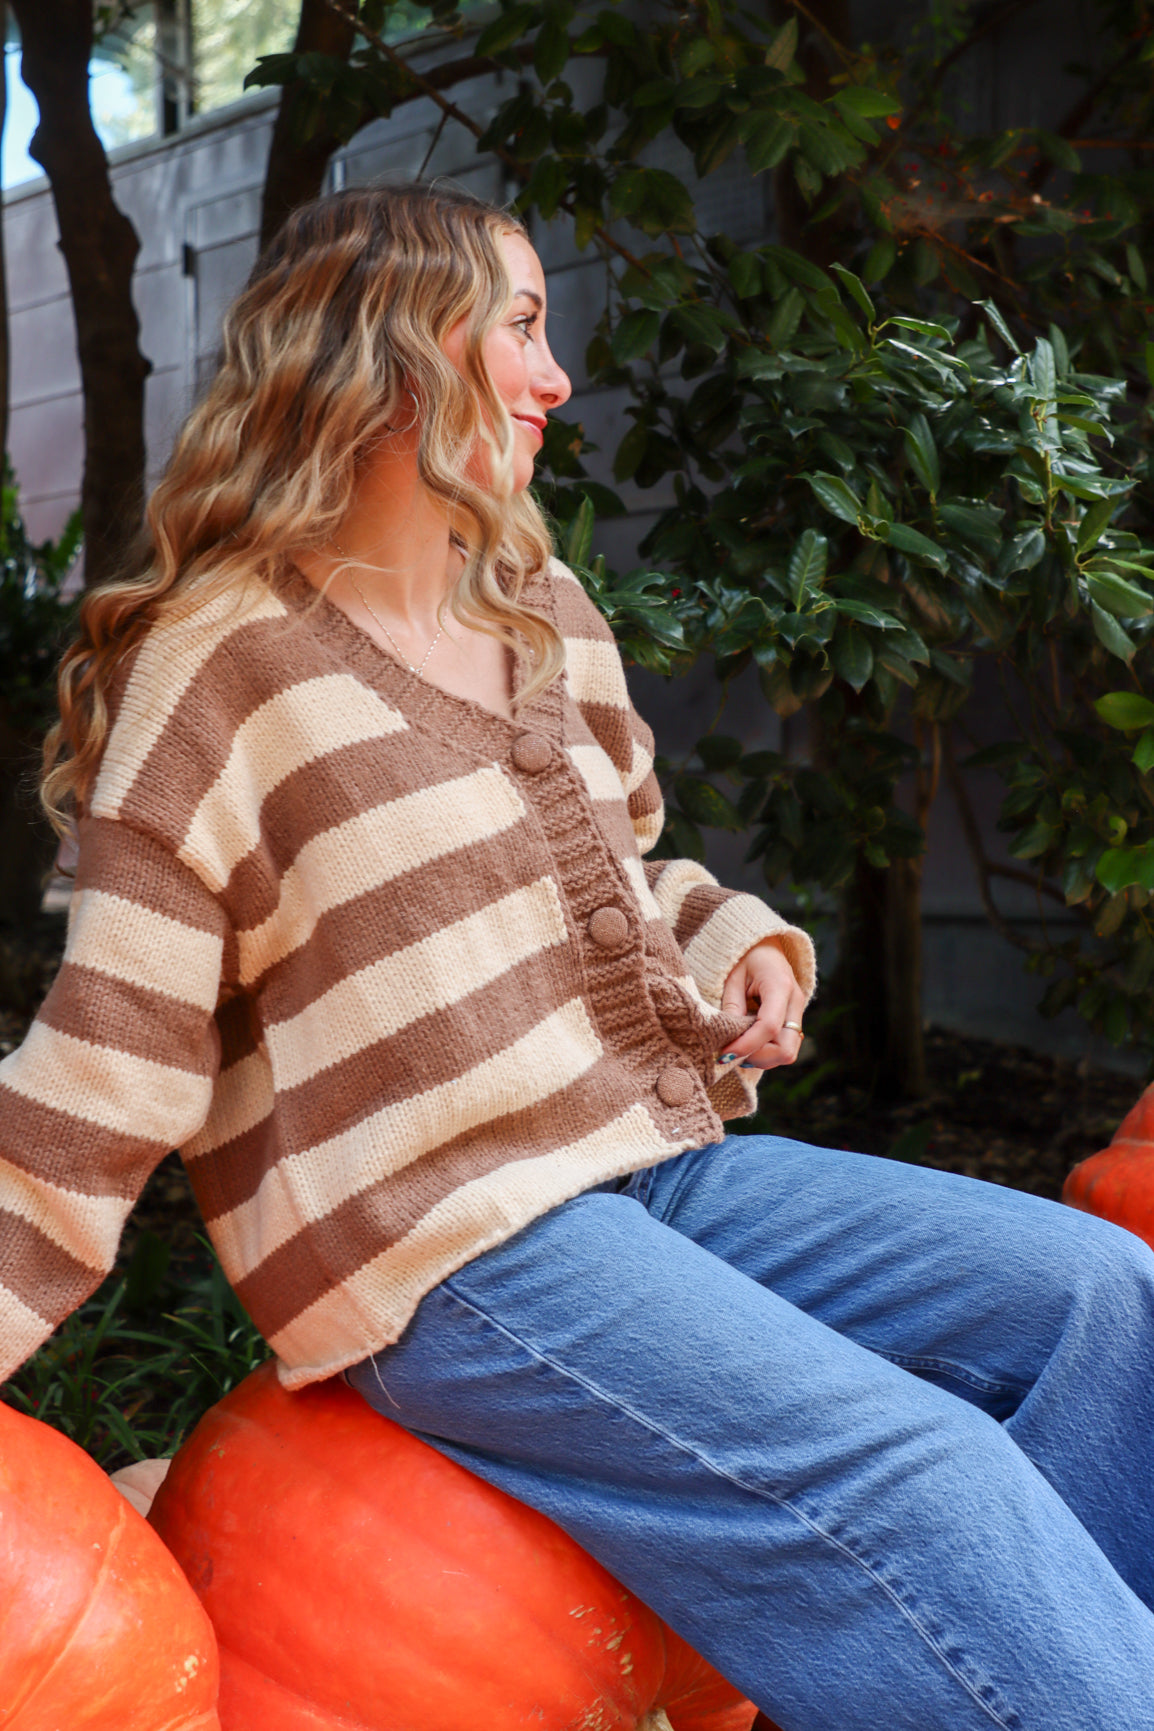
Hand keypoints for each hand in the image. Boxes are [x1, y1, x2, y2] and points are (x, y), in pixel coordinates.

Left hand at [717, 938, 805, 1070]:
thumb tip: (728, 1039)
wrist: (764, 946)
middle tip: (730, 1053)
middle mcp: (795, 1002)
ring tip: (736, 1048)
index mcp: (780, 985)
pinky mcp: (793, 1021)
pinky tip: (746, 1044)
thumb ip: (731, 1007)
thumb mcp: (732, 977)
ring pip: (787, 1053)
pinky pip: (784, 1047)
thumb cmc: (744, 957)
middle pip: (785, 1048)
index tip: (723, 1054)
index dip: (746, 1045)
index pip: (769, 1027)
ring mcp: (797, 1013)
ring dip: (761, 1057)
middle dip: (757, 1057)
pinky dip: (765, 1052)